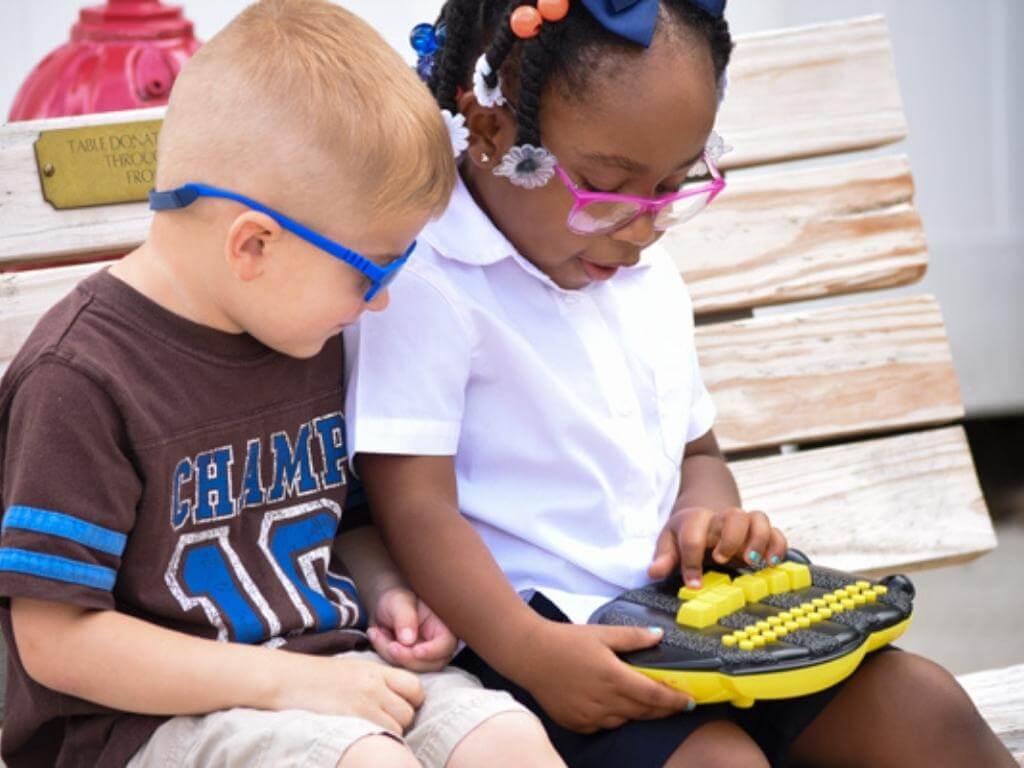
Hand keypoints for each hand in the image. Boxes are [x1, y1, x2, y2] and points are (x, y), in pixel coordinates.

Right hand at [269, 653, 423, 733]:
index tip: (402, 707)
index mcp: (375, 671)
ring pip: (396, 729)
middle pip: (408, 712)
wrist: (286, 680)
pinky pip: (380, 737)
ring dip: (389, 733)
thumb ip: (376, 681)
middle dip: (400, 721)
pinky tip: (362, 737)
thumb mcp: (352, 669)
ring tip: (369, 730)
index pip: (414, 687)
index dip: (412, 701)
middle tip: (382, 723)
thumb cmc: (316, 676)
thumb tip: (396, 698)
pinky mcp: (352, 722)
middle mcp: (374, 687)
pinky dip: (376, 740)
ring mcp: (364, 705)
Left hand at [369, 587, 458, 671]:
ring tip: (376, 632)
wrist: (384, 606)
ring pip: (412, 668)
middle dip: (407, 658)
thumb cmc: (396, 599)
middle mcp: (436, 644)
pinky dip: (384, 654)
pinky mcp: (408, 662)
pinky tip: (375, 635)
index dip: (432, 651)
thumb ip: (405, 618)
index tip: (415, 651)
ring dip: (390, 655)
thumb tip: (408, 640)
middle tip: (390, 645)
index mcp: (442, 625)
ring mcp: (423, 656)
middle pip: (432, 664)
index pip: (446, 644)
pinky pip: (398, 668)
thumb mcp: (399, 602)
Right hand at [517, 620, 693, 732]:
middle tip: (675, 703)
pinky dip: (613, 717)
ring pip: (625, 721)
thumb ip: (633, 637)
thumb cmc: (566, 640)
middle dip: (663, 709)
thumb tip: (659, 636)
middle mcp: (605, 701)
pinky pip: (604, 726)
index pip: (654, 696)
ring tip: (643, 701)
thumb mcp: (602, 633)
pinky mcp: (577, 723)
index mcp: (614, 677)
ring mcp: (590, 716)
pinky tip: (613, 705)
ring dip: (638, 713)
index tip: (689, 701)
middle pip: (644, 712)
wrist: (530, 655)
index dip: (675, 701)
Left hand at [648, 506, 787, 587]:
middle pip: (734, 516)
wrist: (704, 515)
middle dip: (731, 538)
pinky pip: (776, 533)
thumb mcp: (669, 542)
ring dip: (758, 540)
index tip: (693, 584)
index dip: (691, 561)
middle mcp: (722, 519)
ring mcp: (744, 524)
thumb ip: (663, 557)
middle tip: (723, 560)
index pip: (693, 535)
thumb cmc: (686, 533)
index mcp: (696, 520)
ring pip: (759, 519)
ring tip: (753, 563)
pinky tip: (772, 564)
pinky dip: (778, 546)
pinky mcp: (760, 533)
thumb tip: (654, 572)